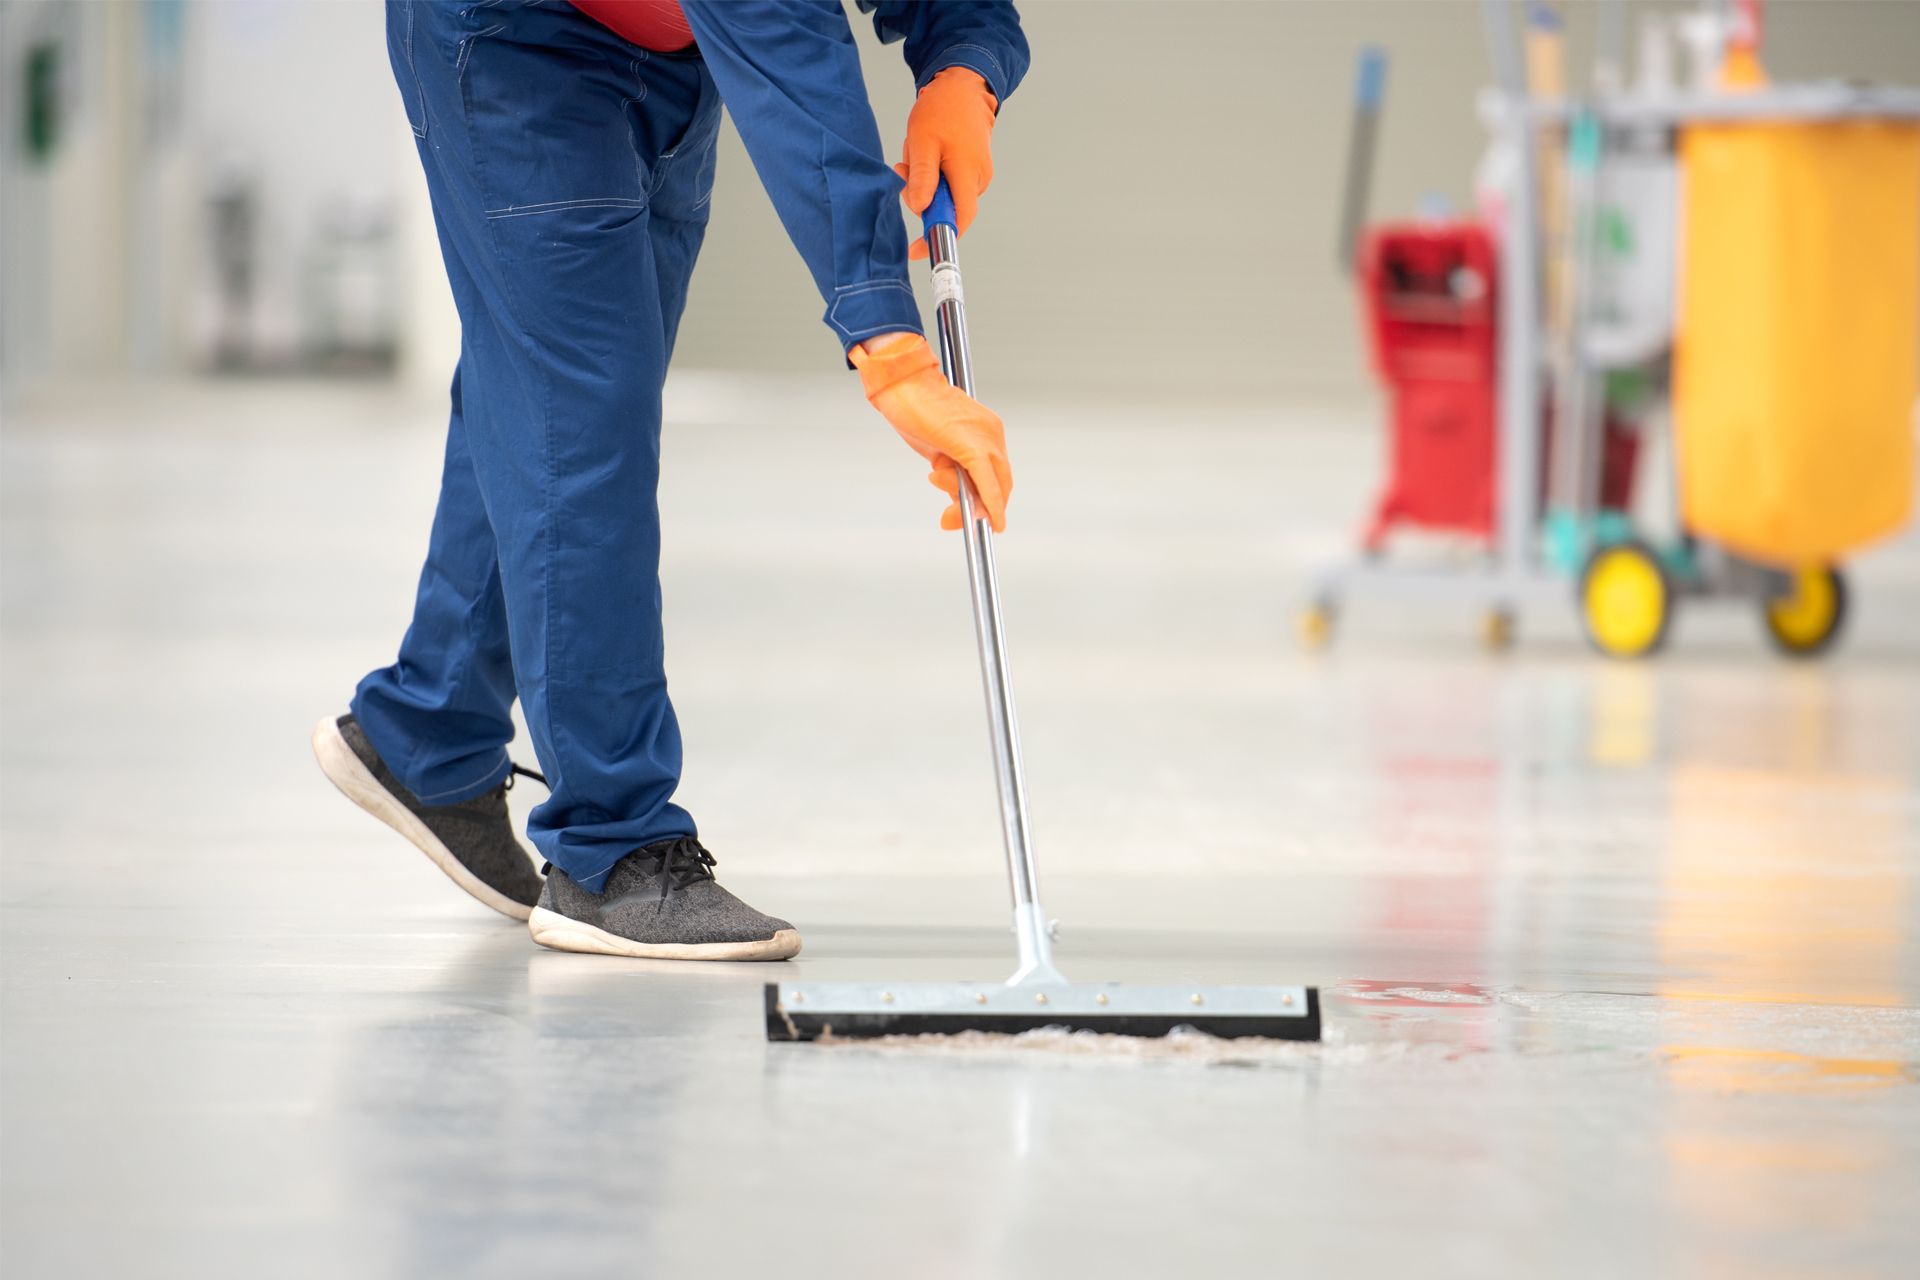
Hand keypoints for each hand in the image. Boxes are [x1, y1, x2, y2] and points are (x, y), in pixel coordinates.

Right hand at [850, 332, 1010, 531]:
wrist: (900, 382)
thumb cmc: (913, 409)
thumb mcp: (936, 447)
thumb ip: (950, 470)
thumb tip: (957, 496)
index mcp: (985, 430)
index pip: (996, 473)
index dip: (987, 500)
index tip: (968, 515)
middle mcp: (992, 433)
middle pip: (1000, 483)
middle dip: (981, 509)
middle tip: (951, 520)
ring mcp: (985, 438)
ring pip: (992, 485)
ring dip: (964, 501)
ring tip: (934, 475)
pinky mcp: (971, 445)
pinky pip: (987, 482)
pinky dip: (991, 504)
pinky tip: (993, 522)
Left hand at [896, 68, 996, 260]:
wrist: (962, 85)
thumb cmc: (943, 109)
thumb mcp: (923, 142)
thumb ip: (923, 177)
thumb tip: (920, 209)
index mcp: (968, 173)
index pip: (959, 219)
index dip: (938, 237)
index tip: (918, 249)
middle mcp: (978, 178)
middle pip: (947, 208)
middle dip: (922, 196)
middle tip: (904, 170)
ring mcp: (978, 173)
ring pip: (945, 194)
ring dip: (924, 180)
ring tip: (916, 150)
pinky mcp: (972, 167)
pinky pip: (948, 181)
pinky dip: (932, 172)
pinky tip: (926, 150)